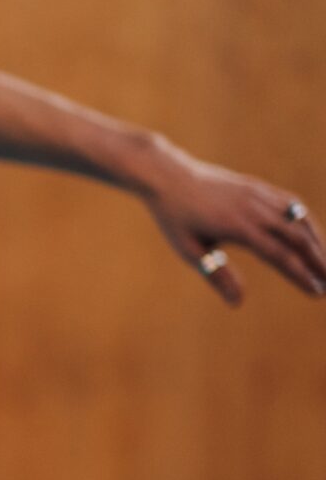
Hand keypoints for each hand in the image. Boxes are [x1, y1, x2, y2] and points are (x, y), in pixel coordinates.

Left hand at [144, 151, 325, 306]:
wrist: (170, 176)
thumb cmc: (175, 218)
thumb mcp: (190, 250)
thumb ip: (217, 275)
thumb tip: (238, 303)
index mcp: (238, 227)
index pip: (279, 255)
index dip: (300, 274)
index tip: (316, 291)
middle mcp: (255, 209)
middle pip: (297, 238)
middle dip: (318, 262)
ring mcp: (260, 195)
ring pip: (299, 220)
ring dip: (317, 243)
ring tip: (325, 265)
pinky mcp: (260, 187)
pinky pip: (291, 204)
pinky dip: (306, 221)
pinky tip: (312, 236)